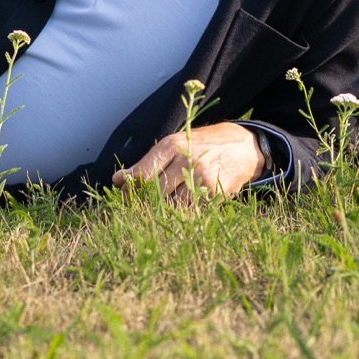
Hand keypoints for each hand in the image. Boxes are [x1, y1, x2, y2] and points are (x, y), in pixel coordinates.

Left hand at [111, 123, 262, 203]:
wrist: (241, 147)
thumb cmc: (199, 146)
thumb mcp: (172, 146)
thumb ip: (146, 163)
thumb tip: (117, 179)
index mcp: (172, 145)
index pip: (144, 173)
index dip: (130, 189)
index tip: (123, 196)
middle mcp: (188, 161)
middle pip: (156, 192)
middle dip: (144, 202)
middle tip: (137, 207)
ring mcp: (203, 178)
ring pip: (172, 205)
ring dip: (162, 210)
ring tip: (156, 210)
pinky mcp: (215, 194)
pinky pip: (190, 210)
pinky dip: (181, 213)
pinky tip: (177, 210)